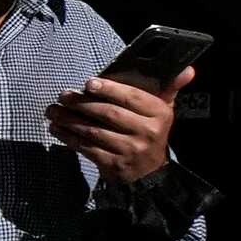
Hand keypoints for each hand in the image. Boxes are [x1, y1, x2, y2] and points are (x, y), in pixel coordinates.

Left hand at [47, 70, 188, 189]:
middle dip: (82, 103)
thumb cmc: (150, 132)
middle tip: (62, 96)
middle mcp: (147, 131)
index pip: (132, 97)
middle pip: (109, 113)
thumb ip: (168, 87)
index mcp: (160, 114)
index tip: (88, 83)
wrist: (149, 171)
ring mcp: (130, 150)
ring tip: (53, 111)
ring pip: (94, 131)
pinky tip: (57, 129)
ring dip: (69, 120)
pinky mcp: (114, 164)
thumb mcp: (163, 110)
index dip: (109, 89)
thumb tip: (187, 69)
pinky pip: (87, 148)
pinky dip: (69, 138)